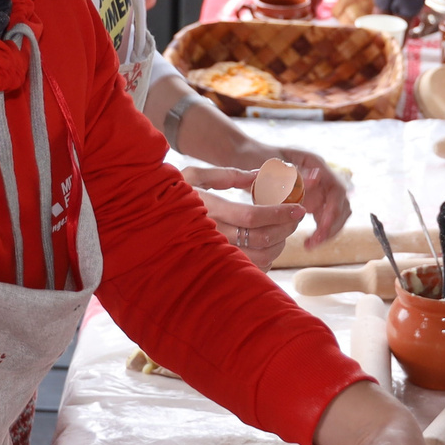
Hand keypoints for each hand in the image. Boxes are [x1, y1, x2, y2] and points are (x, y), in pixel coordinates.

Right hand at [181, 167, 306, 268]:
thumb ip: (227, 174)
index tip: (298, 208)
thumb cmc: (171, 196)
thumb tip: (259, 175)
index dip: (280, 213)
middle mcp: (211, 235)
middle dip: (285, 227)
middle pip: (261, 238)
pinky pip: (249, 269)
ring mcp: (213, 255)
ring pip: (258, 257)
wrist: (146, 222)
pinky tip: (267, 246)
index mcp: (208, 209)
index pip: (252, 215)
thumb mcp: (193, 175)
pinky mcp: (215, 267)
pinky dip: (265, 259)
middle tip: (295, 217)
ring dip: (279, 244)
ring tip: (283, 231)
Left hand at [262, 145, 350, 247]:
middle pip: (341, 203)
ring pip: (337, 213)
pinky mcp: (313, 198)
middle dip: (331, 225)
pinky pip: (325, 217)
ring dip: (328, 230)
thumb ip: (292, 174)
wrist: (241, 157)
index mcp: (314, 163)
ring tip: (310, 245)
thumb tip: (316, 178)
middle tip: (314, 242)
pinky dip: (321, 230)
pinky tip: (307, 242)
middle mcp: (321, 175)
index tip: (320, 228)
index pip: (336, 190)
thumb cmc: (253, 158)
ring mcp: (318, 187)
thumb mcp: (269, 167)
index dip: (333, 211)